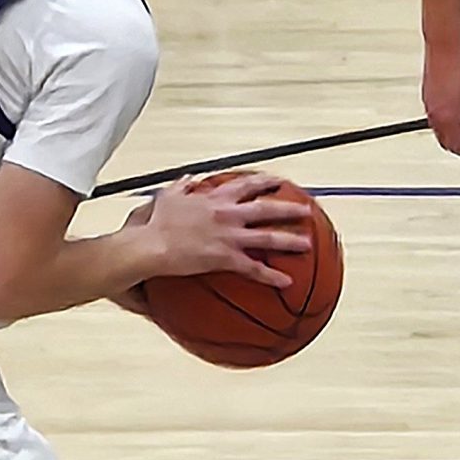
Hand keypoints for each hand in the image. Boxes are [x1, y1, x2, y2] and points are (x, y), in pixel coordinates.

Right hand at [138, 173, 313, 288]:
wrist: (151, 244)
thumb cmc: (157, 223)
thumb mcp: (169, 196)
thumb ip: (182, 185)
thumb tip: (189, 178)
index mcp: (216, 198)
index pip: (247, 185)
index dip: (266, 182)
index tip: (280, 182)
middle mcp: (228, 214)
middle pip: (267, 208)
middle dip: (289, 209)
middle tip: (307, 211)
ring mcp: (229, 236)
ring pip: (268, 237)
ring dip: (290, 240)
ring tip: (308, 244)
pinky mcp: (225, 258)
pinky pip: (253, 268)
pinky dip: (271, 275)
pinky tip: (287, 281)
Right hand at [422, 40, 459, 157]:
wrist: (444, 45)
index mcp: (447, 117)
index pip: (456, 146)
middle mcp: (435, 114)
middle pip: (445, 142)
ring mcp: (429, 105)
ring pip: (439, 130)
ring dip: (454, 133)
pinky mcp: (427, 96)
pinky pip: (435, 117)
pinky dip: (447, 122)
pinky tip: (459, 111)